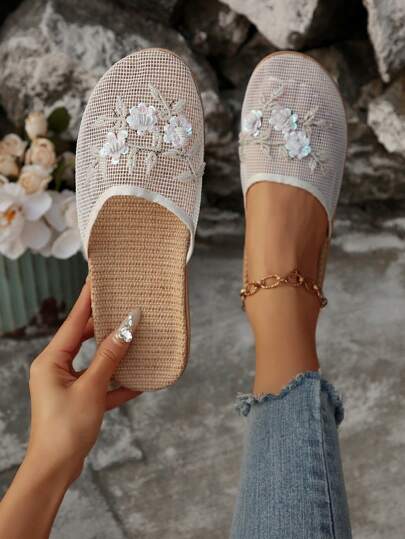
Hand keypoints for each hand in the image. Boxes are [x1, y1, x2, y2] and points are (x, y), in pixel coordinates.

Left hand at [27, 280, 140, 482]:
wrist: (55, 471)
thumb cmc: (65, 428)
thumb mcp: (91, 388)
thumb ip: (110, 357)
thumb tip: (128, 328)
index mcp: (51, 360)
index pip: (73, 321)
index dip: (87, 299)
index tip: (97, 278)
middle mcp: (56, 368)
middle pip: (84, 338)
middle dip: (105, 325)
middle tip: (123, 305)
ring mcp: (66, 385)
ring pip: (94, 361)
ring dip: (115, 354)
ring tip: (134, 337)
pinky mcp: (78, 400)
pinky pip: (100, 384)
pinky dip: (117, 383)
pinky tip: (139, 382)